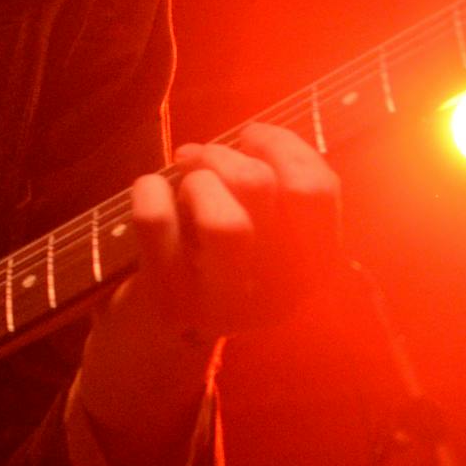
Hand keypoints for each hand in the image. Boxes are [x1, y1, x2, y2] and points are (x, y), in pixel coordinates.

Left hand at [123, 121, 342, 340]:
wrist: (159, 330)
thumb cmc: (213, 256)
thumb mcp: (261, 228)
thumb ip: (273, 186)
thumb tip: (255, 135)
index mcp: (313, 269)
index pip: (317, 191)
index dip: (282, 146)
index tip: (251, 134)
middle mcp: (277, 294)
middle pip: (262, 191)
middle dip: (225, 156)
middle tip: (201, 157)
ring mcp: (222, 304)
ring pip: (221, 220)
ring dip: (195, 180)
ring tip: (182, 178)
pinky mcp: (170, 303)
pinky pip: (157, 222)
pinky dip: (148, 189)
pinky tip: (150, 191)